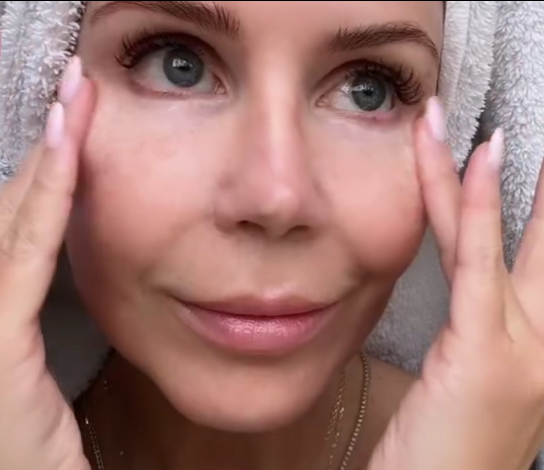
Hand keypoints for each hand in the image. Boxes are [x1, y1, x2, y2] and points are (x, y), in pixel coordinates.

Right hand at [0, 57, 95, 469]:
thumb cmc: (29, 446)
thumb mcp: (26, 370)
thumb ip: (29, 311)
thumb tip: (47, 264)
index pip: (10, 225)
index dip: (38, 172)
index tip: (70, 125)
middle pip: (4, 209)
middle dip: (42, 149)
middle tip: (73, 95)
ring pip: (11, 219)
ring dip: (48, 157)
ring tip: (74, 103)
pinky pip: (26, 255)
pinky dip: (47, 200)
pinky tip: (68, 154)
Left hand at [369, 72, 543, 469]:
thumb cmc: (450, 460)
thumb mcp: (479, 387)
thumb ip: (488, 336)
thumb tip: (475, 297)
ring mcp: (524, 350)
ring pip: (533, 235)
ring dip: (541, 158)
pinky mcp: (479, 353)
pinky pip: (477, 262)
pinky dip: (476, 204)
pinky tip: (477, 155)